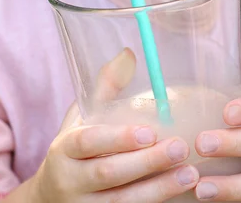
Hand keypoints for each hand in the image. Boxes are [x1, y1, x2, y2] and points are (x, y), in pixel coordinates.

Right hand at [31, 49, 198, 202]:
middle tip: (180, 147)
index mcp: (64, 150)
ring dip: (158, 189)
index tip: (150, 132)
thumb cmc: (75, 150)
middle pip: (109, 174)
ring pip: (122, 202)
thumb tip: (128, 53)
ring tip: (190, 174)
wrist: (49, 199)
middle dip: (147, 162)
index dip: (118, 138)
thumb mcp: (82, 119)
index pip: (88, 142)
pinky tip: (182, 196)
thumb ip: (105, 88)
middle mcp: (70, 181)